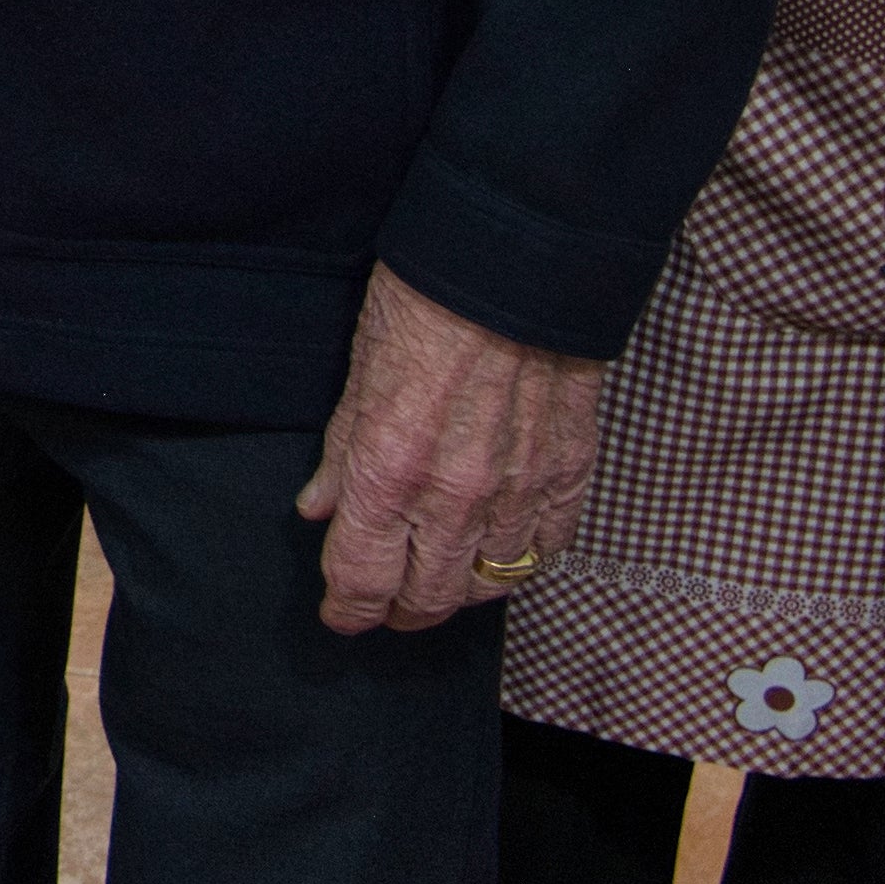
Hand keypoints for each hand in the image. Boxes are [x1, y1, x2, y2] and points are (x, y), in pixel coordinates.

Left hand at [295, 265, 609, 630]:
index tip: (341, 616)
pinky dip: (521, 560)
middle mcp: (454, 498)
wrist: (514, 266)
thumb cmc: (424, 304)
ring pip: (489, 584)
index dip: (348, 609)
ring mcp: (518, 493)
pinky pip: (547, 548)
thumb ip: (341, 453)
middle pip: (428, 598)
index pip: (363, 578)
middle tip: (387, 609)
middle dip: (400, 612)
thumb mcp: (359, 374)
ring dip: (460, 593)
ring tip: (441, 584)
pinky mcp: (566, 475)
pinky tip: (502, 552)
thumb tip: (318, 509)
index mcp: (391, 472)